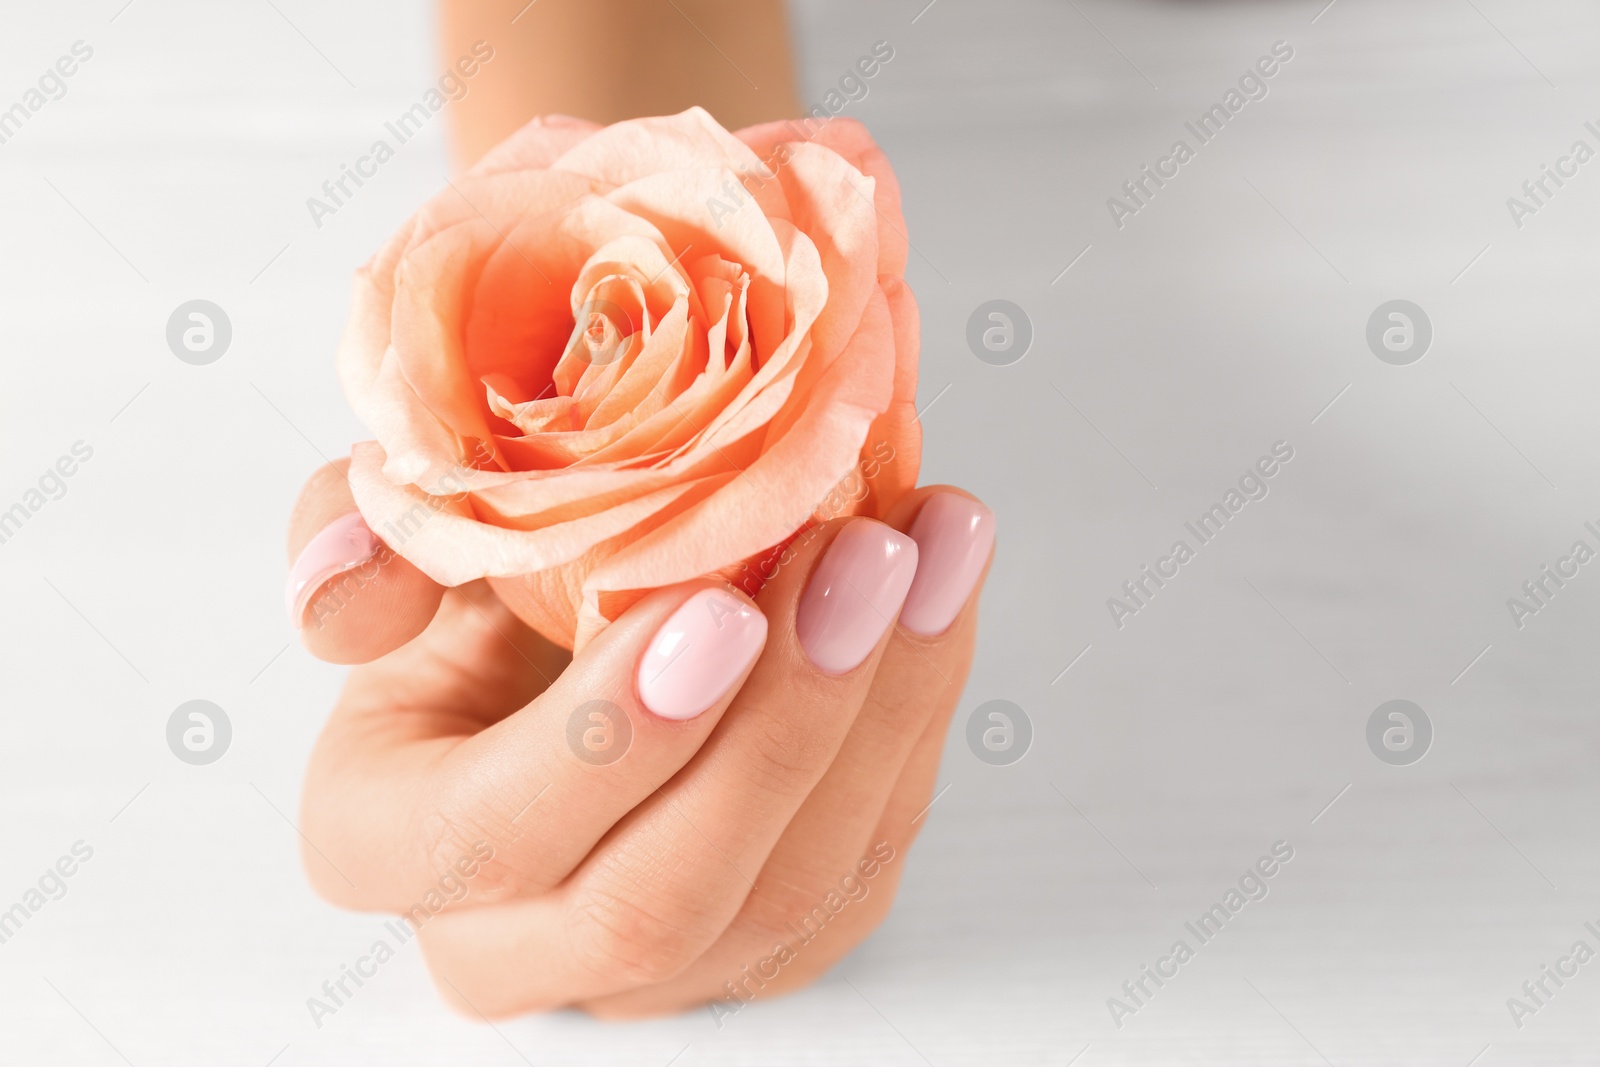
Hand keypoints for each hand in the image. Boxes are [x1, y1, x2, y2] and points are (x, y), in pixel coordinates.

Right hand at [285, 459, 993, 1017]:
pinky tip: (941, 597)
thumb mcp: (408, 547)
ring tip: (931, 552)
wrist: (568, 640)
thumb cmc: (484, 596)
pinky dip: (916, 724)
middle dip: (781, 723)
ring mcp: (649, 966)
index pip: (494, 836)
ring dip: (882, 711)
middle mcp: (512, 942)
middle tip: (860, 562)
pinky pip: (862, 865)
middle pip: (660, 898)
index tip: (718, 606)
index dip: (611, 737)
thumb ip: (358, 543)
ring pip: (788, 891)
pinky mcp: (763, 944)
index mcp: (389, 844)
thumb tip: (351, 578)